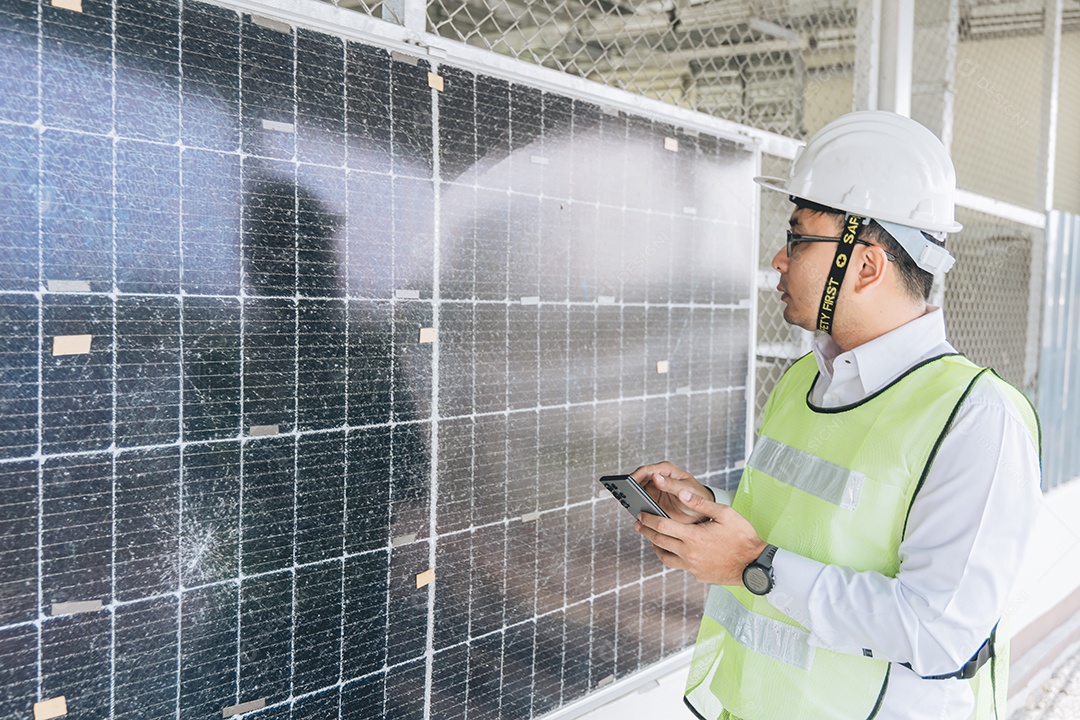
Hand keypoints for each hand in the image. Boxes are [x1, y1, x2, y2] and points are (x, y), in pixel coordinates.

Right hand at [630, 461, 714, 523]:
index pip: (647, 470)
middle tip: (624, 494)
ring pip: (638, 490)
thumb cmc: (698, 497)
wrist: (703, 512)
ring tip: (627, 502)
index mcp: (666, 470)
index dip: (636, 475)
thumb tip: (656, 477)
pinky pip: (641, 501)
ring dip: (632, 496)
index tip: (629, 483)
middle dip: (631, 486)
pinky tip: (635, 510)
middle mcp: (658, 478)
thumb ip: (671, 484)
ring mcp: (655, 489)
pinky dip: (637, 504)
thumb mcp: (687, 490)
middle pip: (639, 479)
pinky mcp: (653, 500)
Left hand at [634, 488, 767, 585]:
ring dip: (655, 546)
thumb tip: (681, 492)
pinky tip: (675, 550)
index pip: (661, 526)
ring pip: (665, 557)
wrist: (755, 566)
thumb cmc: (743, 537)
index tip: (640, 514)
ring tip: (652, 539)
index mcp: (693, 536)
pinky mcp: (698, 576)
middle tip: (638, 524)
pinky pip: (679, 566)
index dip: (648, 519)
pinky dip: (673, 557)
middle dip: (645, 531)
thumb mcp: (725, 514)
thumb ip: (701, 503)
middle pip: (658, 541)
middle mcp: (689, 554)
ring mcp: (692, 567)